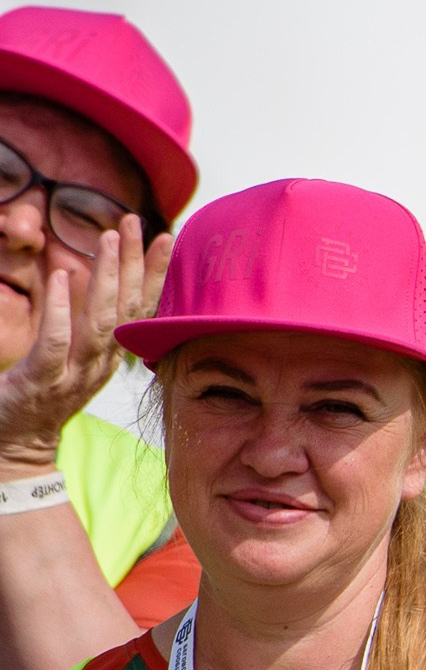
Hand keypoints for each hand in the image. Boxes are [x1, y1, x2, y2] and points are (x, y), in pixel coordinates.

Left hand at [0, 219, 173, 475]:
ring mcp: (73, 374)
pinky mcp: (41, 382)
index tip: (165, 239)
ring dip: (107, 279)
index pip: (140, 311)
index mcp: (110, 358)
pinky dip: (61, 310)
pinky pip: (55, 343)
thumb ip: (88, 329)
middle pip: (126, 309)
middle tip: (135, 223)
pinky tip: (62, 277)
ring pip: (99, 322)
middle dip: (134, 264)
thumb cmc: (40, 399)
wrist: (16, 446)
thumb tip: (94, 284)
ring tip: (109, 240)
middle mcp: (99, 365)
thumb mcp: (74, 361)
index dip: (155, 275)